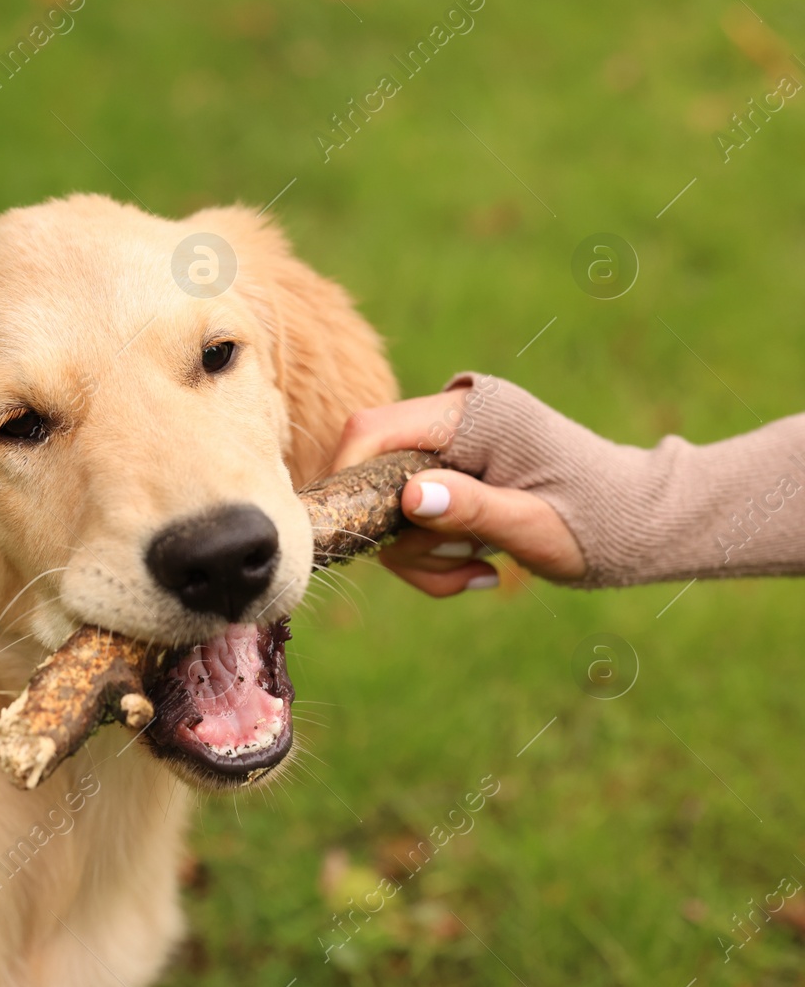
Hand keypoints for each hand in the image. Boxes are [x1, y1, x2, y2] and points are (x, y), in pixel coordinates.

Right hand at [332, 389, 585, 594]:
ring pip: (388, 507)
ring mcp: (449, 446)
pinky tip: (478, 569)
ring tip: (480, 572)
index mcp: (472, 414)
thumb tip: (409, 498)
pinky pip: (410, 518)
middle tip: (457, 567)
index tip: (354, 531)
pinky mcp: (450, 472)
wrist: (639, 523)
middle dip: (402, 537)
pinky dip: (431, 555)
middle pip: (374, 476)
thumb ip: (471, 509)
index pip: (373, 430)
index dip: (347, 476)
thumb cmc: (598, 523)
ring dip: (421, 555)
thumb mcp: (534, 526)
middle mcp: (453, 419)